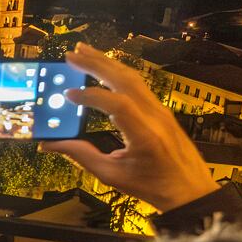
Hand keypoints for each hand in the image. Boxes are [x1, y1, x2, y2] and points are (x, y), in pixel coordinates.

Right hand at [41, 44, 216, 211]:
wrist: (190, 189)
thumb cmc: (152, 186)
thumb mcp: (113, 176)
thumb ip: (82, 156)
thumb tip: (50, 145)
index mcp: (144, 135)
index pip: (116, 105)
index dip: (91, 96)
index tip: (68, 94)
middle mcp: (155, 116)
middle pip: (124, 80)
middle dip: (96, 64)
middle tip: (70, 54)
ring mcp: (160, 109)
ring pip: (132, 77)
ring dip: (107, 62)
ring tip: (83, 51)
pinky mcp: (161, 109)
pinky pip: (138, 84)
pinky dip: (118, 72)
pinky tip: (104, 66)